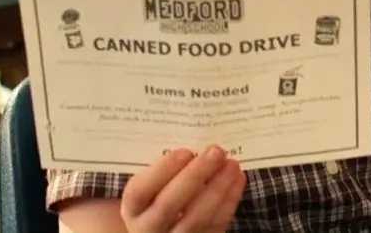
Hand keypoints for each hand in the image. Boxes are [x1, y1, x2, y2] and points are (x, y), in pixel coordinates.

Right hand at [120, 146, 245, 232]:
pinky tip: (237, 179)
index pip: (140, 191)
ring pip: (195, 220)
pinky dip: (229, 201)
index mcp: (133, 207)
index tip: (185, 151)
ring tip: (231, 164)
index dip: (162, 171)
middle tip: (215, 151)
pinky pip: (215, 226)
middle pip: (168, 205)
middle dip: (195, 176)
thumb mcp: (153, 184)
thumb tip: (196, 146)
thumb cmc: (160, 194)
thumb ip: (166, 169)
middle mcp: (147, 228)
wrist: (166, 226)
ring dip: (217, 189)